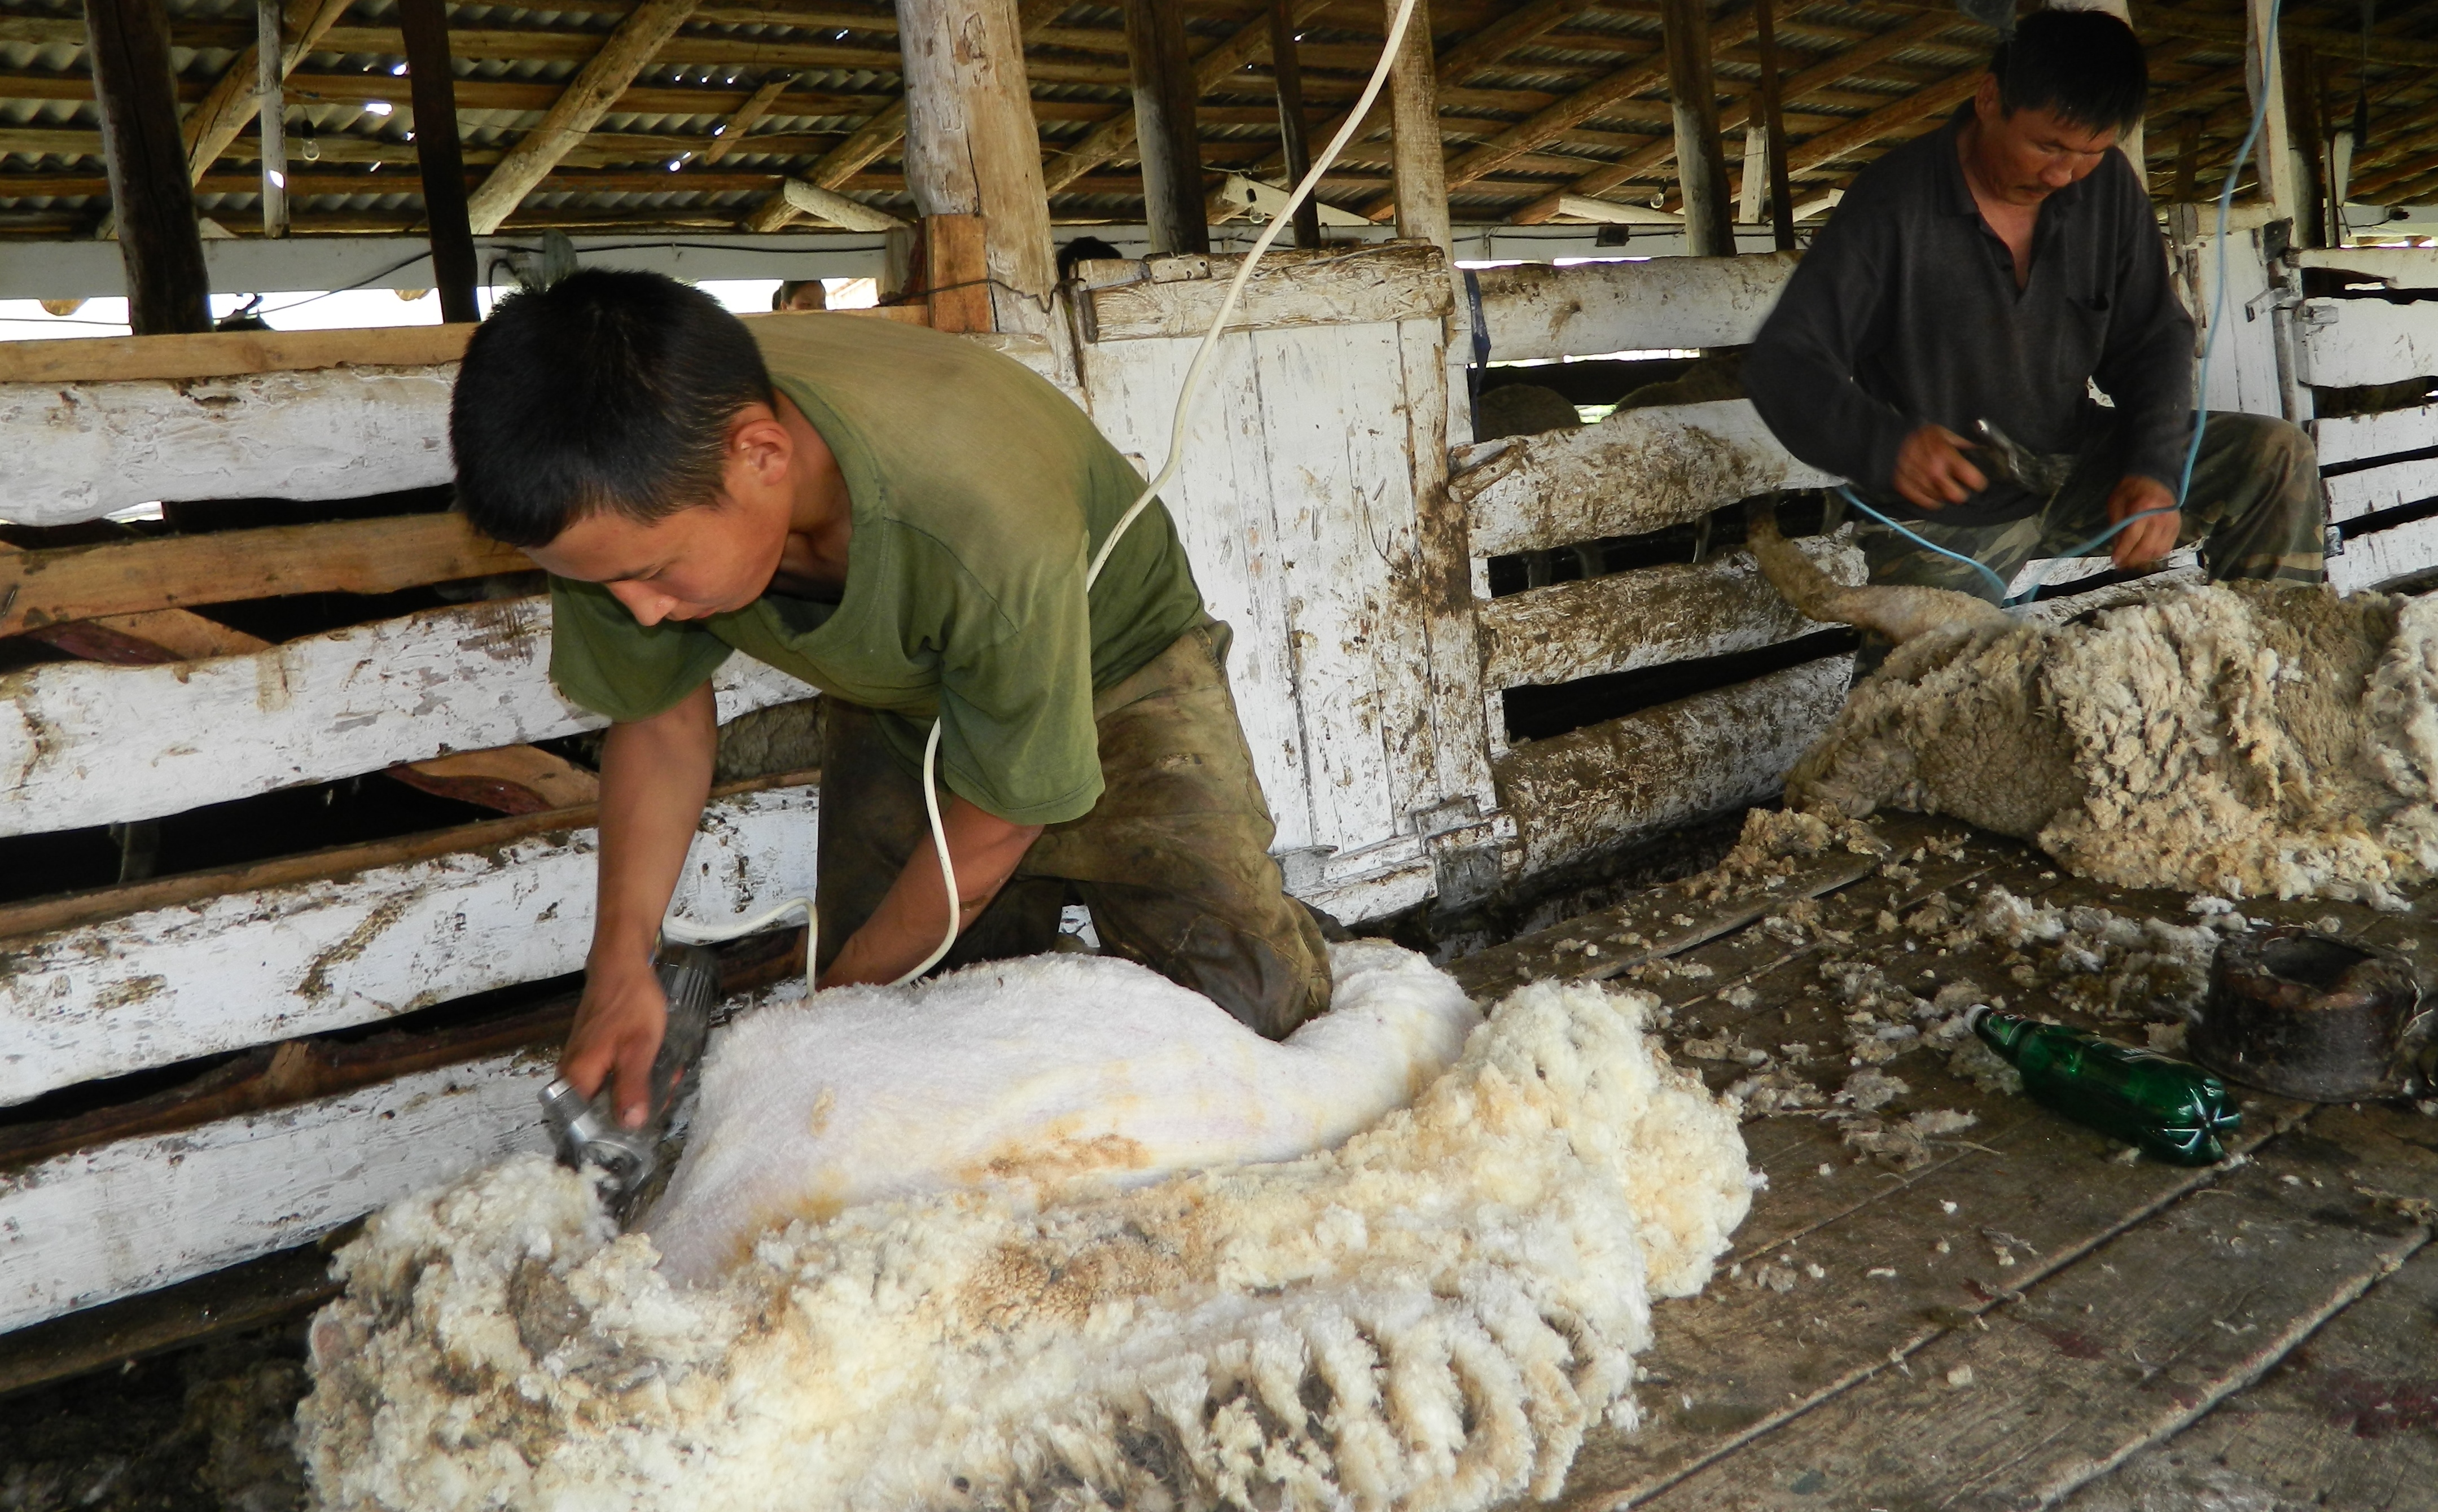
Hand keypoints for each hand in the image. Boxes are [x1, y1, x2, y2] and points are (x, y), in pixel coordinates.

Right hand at [561, 952, 666, 1127]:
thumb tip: (630, 1125)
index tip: (639, 1129)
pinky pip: (611, 1074)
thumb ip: (633, 1087)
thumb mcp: (639, 1049)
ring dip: (638, 1088)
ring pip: (609, 1091)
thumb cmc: (630, 1003)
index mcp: (576, 1077)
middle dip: (634, 1107)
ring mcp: (580, 1061)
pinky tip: (654, 1064)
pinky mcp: (592, 1051)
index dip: (610, 1134)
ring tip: (664, 1075)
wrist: (622, 965)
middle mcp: (571, 1073)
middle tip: (662, 1094)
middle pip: (599, 1110)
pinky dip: (634, 1072)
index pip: (583, 1125)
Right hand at [1892, 425, 1988, 511]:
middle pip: (1954, 495)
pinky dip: (1926, 499)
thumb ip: (1965, 448)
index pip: (1970, 477)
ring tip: (1941, 486)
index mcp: (1946, 453)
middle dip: (1960, 494)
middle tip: (1959, 490)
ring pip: (1937, 499)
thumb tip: (1982, 457)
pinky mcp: (1903, 482)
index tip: (1977, 483)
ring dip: (1942, 495)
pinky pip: (1919, 500)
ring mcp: (1916, 477)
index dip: (1978, 483)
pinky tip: (1930, 493)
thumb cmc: (1928, 436)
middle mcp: (1932, 467)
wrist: (1899, 432)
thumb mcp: (1949, 435)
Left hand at [2106, 476, 2179, 569]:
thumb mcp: (2116, 503)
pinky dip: (2156, 554)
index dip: (2122, 552)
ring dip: (2144, 559)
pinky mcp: (2177, 526)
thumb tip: (2116, 548)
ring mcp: (2171, 522)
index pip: (2132, 537)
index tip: (2114, 560)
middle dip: (2132, 559)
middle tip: (2122, 564)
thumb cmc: (2131, 490)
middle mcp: (2160, 517)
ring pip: (2158, 550)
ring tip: (2132, 560)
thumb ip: (2116, 526)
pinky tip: (2145, 554)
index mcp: (2142, 509)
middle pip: (2147, 547)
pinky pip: (2168, 547)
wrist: (2155, 478)